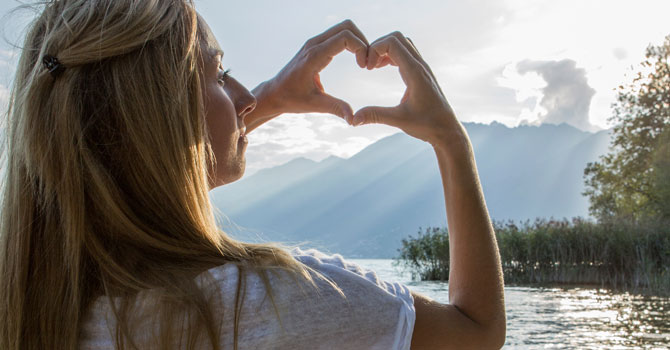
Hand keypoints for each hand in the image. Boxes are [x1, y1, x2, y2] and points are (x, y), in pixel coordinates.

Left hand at [265, 20, 368, 124]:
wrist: (274, 93)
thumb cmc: (291, 99)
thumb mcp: (315, 105)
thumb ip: (336, 108)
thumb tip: (353, 119)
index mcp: (314, 56)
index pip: (344, 37)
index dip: (361, 48)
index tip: (364, 67)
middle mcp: (314, 44)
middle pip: (346, 26)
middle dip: (362, 41)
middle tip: (367, 62)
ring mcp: (314, 42)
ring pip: (343, 28)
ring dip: (358, 41)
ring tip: (363, 61)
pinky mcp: (315, 45)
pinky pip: (337, 35)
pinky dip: (351, 42)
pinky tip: (355, 59)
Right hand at [352, 32, 464, 148]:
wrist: (447, 130)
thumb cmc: (427, 125)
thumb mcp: (399, 120)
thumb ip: (375, 116)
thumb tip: (353, 119)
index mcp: (415, 72)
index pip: (393, 42)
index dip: (375, 49)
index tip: (366, 68)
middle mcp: (420, 66)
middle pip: (397, 38)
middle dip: (378, 46)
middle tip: (367, 65)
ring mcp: (422, 68)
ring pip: (402, 44)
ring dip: (385, 50)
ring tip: (372, 67)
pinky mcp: (421, 73)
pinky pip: (405, 54)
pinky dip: (391, 56)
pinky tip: (381, 69)